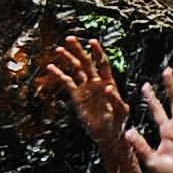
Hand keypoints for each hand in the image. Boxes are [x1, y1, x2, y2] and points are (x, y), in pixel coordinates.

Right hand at [40, 34, 129, 148]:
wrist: (108, 134)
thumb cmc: (119, 122)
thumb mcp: (121, 111)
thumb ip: (115, 99)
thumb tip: (108, 87)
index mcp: (108, 82)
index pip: (102, 63)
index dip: (97, 52)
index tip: (92, 41)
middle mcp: (96, 82)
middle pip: (86, 62)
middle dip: (78, 50)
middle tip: (70, 38)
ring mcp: (86, 88)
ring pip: (76, 70)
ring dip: (68, 59)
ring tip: (59, 49)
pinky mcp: (77, 97)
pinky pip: (67, 83)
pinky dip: (59, 75)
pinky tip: (51, 67)